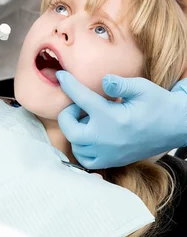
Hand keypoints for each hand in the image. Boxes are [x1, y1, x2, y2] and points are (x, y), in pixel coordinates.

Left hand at [56, 71, 186, 168]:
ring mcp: (110, 153)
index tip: (61, 75)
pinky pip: (87, 160)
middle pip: (70, 130)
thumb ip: (119, 84)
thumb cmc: (159, 104)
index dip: (68, 84)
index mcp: (111, 118)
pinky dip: (82, 147)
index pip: (81, 98)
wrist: (177, 126)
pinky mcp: (114, 161)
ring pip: (76, 146)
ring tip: (87, 119)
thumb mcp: (142, 88)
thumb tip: (104, 81)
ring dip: (75, 131)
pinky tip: (91, 133)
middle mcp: (107, 139)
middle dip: (67, 115)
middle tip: (78, 105)